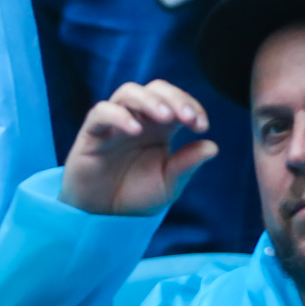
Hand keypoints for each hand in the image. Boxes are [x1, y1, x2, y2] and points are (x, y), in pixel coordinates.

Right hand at [59, 80, 218, 216]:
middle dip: (174, 98)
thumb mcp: (169, 183)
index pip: (176, 101)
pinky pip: (101, 112)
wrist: (107, 216)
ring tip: (165, 117)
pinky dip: (118, 115)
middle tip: (187, 117)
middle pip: (155, 89)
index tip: (202, 125)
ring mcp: (114, 122)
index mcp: (160, 127)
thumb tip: (212, 146)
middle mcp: (138, 118)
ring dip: (149, 100)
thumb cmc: (138, 195)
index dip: (190, 106)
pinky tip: (135, 130)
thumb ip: (186, 164)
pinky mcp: (92, 132)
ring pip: (129, 93)